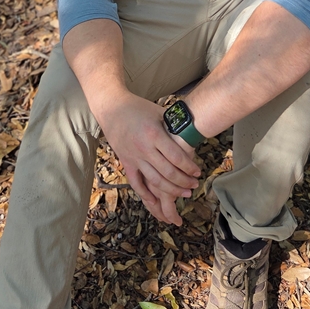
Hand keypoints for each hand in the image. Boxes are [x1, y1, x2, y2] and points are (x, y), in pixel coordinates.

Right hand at [98, 93, 200, 225]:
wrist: (111, 107)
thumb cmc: (138, 107)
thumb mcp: (159, 112)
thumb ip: (174, 124)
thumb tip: (195, 130)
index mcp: (154, 134)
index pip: (176, 157)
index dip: (189, 167)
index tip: (198, 172)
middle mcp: (144, 148)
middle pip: (168, 172)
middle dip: (184, 181)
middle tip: (195, 185)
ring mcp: (134, 157)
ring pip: (154, 181)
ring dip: (171, 190)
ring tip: (184, 193)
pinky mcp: (125, 162)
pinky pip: (136, 183)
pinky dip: (145, 194)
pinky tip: (156, 201)